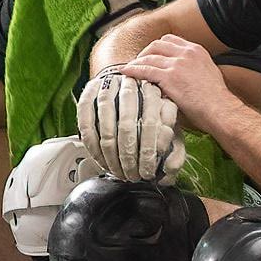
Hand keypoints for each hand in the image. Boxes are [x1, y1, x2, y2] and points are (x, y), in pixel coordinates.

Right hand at [77, 68, 184, 183]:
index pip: (151, 122)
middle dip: (129, 156)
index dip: (148, 150)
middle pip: (127, 125)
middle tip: (132, 175)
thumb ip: (173, 146)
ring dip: (111, 155)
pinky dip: (93, 145)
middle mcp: (130, 85)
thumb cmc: (150, 116)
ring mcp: (108, 87)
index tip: (149, 171)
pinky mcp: (89, 93)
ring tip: (117, 172)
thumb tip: (169, 167)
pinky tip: (101, 160)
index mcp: (154, 91)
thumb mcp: (168, 129)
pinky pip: (86, 123)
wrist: (124, 86)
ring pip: (107, 126)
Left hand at [118, 35, 230, 131]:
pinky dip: (133, 70)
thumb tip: (182, 76)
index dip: (158, 48)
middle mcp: (186, 53)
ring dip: (137, 62)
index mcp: (196, 51)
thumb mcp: (208, 74)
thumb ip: (194, 69)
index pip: (171, 40)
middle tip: (139, 62)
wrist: (220, 109)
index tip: (152, 56)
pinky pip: (145, 70)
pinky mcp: (169, 77)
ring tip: (130, 69)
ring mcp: (177, 64)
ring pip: (149, 57)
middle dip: (145, 52)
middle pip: (157, 44)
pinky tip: (126, 73)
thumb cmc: (216, 100)